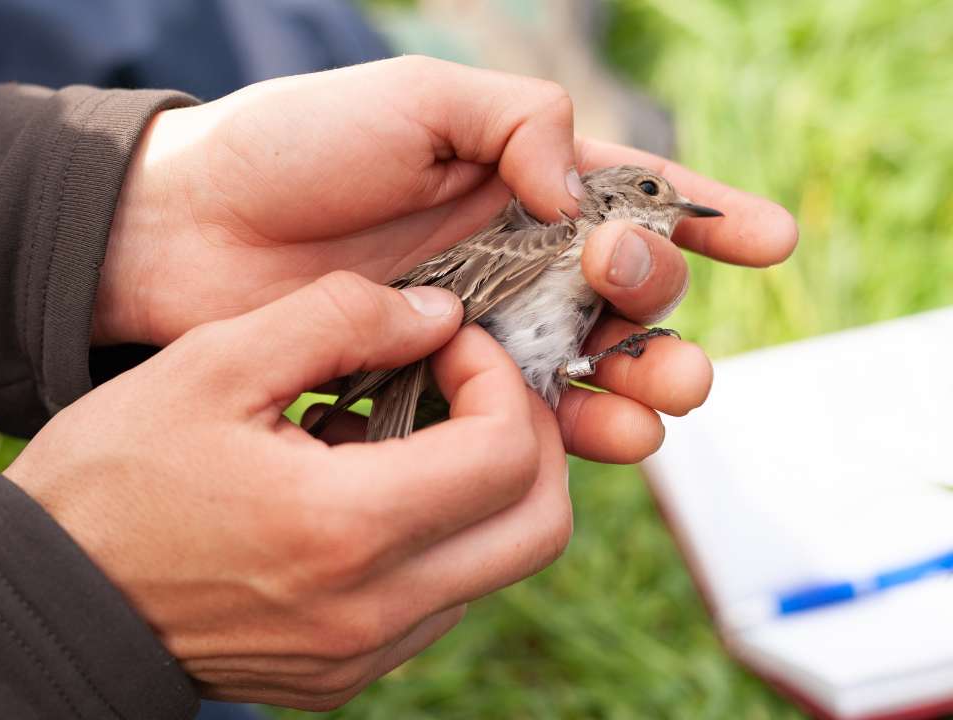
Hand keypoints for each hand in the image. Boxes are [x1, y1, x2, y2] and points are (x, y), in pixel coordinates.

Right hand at [9, 272, 570, 709]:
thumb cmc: (114, 472)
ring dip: (479, 488)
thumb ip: (339, 318)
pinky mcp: (343, 676)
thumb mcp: (214, 362)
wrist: (45, 595)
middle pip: (538, 527)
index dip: (498, 379)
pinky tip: (362, 491)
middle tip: (466, 384)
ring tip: (398, 434)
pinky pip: (437, 602)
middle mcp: (370, 611)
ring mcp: (360, 656)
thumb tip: (437, 315)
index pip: (506, 455)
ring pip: (495, 567)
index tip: (447, 341)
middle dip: (526, 438)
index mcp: (342, 527)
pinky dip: (433, 537)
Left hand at [94, 56, 797, 462]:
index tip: (771, 239)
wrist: (187, 228)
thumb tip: (588, 200)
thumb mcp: (416, 99)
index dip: (708, 219)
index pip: (633, 198)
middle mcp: (508, 261)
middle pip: (627, 298)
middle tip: (632, 293)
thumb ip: (518, 124)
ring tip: (655, 391)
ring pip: (592, 371)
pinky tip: (590, 433)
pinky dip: (570, 431)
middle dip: (662, 305)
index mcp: (515, 182)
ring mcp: (474, 331)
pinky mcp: (434, 391)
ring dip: (645, 385)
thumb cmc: (294, 147)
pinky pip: (522, 421)